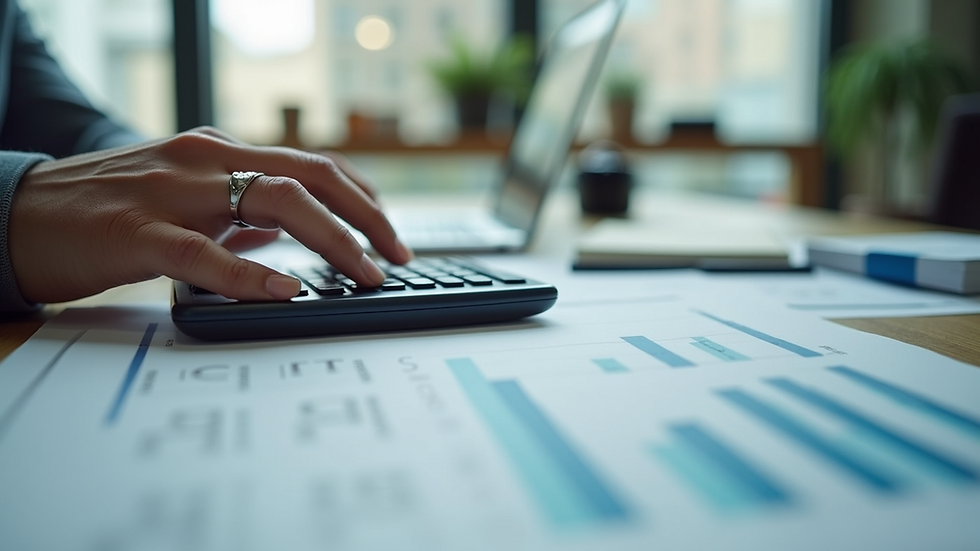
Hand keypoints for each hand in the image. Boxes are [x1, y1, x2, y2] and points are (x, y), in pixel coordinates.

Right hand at [8, 127, 412, 303]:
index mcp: (217, 154)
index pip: (309, 166)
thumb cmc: (103, 211)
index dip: (360, 197)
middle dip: (365, 215)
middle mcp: (203, 161)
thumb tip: (285, 241)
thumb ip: (233, 216)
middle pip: (307, 177)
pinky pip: (203, 251)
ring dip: (332, 240)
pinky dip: (250, 270)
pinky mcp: (136, 231)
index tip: (390, 232)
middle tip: (398, 255)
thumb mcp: (180, 201)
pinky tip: (286, 289)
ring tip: (365, 274)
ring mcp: (170, 192)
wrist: (17, 214)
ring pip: (271, 200)